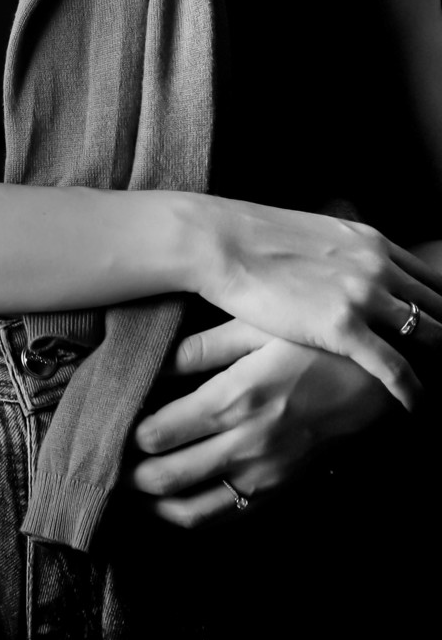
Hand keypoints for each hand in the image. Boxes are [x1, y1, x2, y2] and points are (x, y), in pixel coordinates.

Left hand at [127, 318, 394, 526]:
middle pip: (165, 477)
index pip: (157, 432)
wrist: (382, 383)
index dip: (123, 433)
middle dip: (126, 475)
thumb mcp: (254, 329)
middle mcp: (247, 445)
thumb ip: (197, 348)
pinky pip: (225, 519)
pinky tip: (168, 504)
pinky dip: (188, 518)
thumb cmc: (314, 344)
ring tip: (124, 488)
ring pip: (191, 511)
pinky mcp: (280, 491)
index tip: (104, 422)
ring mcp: (265, 475)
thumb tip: (146, 361)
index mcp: (236, 399)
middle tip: (101, 460)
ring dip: (151, 506)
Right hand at [195, 197, 441, 407]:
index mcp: (372, 242)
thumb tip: (348, 265)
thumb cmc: (253, 238)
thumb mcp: (315, 232)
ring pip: (427, 336)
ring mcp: (363, 295)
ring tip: (436, 385)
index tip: (439, 328)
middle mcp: (377, 266)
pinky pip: (396, 367)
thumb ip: (344, 251)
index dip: (441, 308)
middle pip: (436, 308)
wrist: (220, 241)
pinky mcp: (343, 326)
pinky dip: (413, 391)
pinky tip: (417, 406)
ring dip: (437, 362)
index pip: (430, 280)